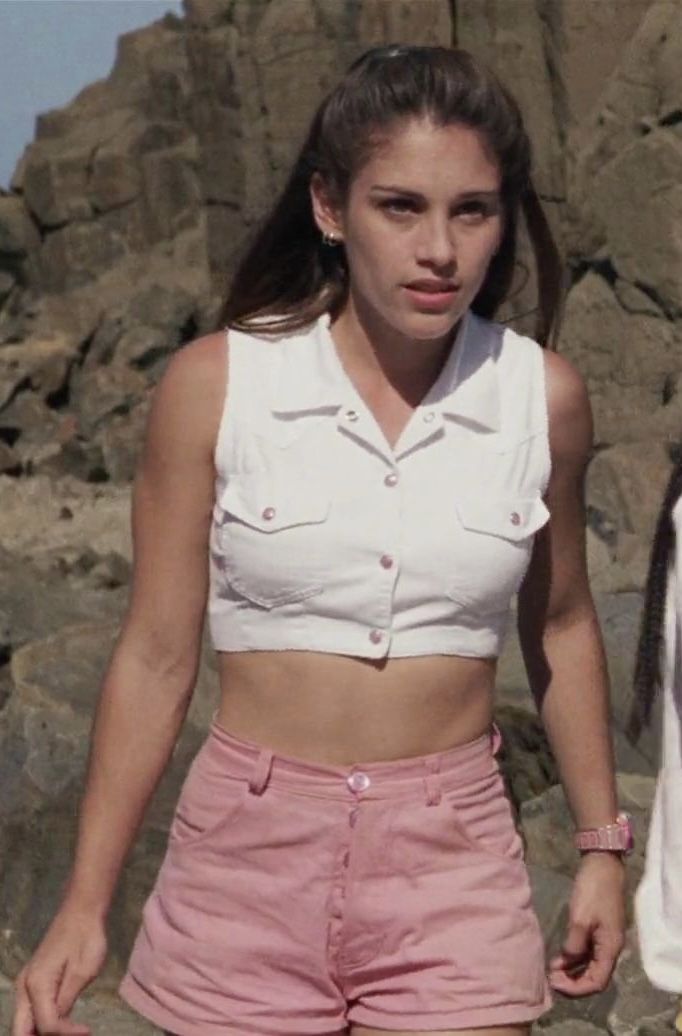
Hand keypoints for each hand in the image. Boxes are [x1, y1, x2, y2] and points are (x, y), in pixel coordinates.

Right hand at [12, 908, 106, 1034]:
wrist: (81, 912)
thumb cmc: (86, 938)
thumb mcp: (83, 972)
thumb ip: (66, 1002)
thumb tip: (57, 1028)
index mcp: (36, 985)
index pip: (46, 1026)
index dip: (67, 1034)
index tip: (88, 1031)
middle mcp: (24, 987)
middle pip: (22, 1031)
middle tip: (70, 1035)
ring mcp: (26, 984)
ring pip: (24, 1024)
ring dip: (41, 1034)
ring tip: (67, 1032)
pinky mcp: (33, 982)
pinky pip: (31, 1012)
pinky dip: (42, 1023)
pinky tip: (61, 1025)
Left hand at [549, 851, 625, 996]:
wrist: (603, 865)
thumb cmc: (593, 890)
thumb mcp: (580, 919)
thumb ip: (574, 945)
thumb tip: (566, 962)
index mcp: (610, 948)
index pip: (596, 982)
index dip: (576, 988)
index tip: (555, 984)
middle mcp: (610, 948)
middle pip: (594, 977)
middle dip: (573, 982)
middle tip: (550, 979)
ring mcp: (604, 939)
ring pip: (589, 965)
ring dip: (572, 971)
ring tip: (551, 971)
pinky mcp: (598, 930)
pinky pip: (587, 952)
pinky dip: (573, 958)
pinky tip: (558, 958)